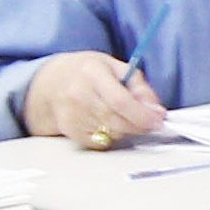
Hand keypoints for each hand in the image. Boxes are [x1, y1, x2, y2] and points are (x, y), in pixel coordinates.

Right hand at [21, 52, 167, 149]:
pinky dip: (111, 135)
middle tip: (149, 121)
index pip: (120, 100)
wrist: (51, 83)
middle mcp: (78, 94)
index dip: (142, 115)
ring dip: (126, 129)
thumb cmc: (87, 72)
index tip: (158, 120)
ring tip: (122, 115)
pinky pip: (101, 142)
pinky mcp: (70, 131)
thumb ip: (139, 87)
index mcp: (92, 72)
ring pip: (112, 133)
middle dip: (139, 124)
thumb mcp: (116, 67)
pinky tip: (106, 122)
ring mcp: (71, 115)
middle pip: (117, 121)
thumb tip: (156, 111)